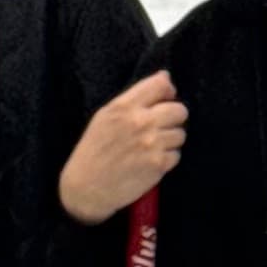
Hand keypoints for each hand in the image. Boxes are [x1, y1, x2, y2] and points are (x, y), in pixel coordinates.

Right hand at [60, 72, 184, 223]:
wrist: (85, 188)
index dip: (167, 91)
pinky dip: (166, 159)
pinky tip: (150, 162)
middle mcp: (140, 122)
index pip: (160, 84)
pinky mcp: (158, 165)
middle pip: (179, 110)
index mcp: (123, 107)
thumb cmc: (93, 151)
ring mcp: (151, 144)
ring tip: (151, 148)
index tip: (163, 100)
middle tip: (159, 128)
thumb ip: (133, 98)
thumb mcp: (104, 117)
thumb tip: (166, 78)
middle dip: (173, 118)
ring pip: (180, 134)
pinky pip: (176, 155)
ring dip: (170, 141)